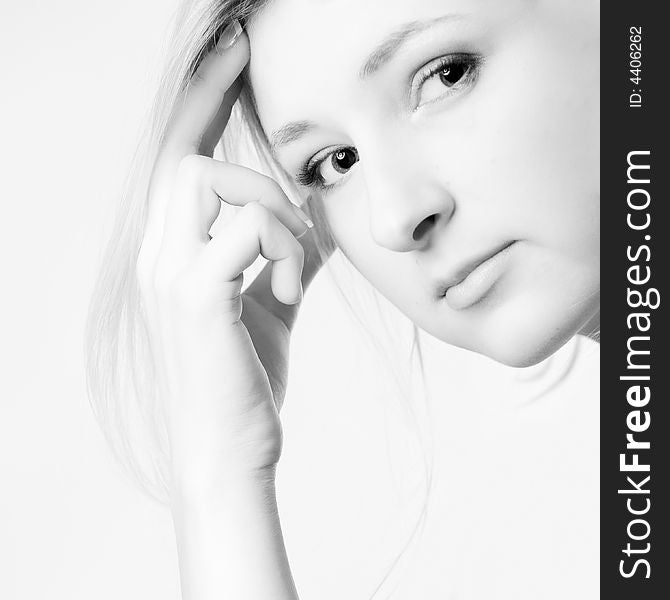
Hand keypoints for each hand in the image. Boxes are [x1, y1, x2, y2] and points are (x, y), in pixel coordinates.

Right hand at [136, 22, 323, 494]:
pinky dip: (283, 248)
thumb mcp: (270, 306)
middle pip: (183, 149)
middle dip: (222, 108)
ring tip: (294, 265)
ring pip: (214, 180)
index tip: (232, 50)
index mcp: (174, 253)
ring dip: (273, 211)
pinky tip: (292, 286)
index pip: (180, 158)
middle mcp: (157, 254)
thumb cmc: (246, 378)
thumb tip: (312, 218)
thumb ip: (282, 257)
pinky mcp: (196, 296)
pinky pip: (246, 228)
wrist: (228, 450)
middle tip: (253, 68)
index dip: (203, 99)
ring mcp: (170, 273)